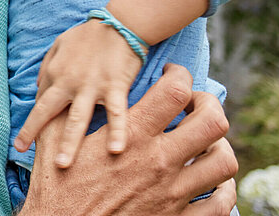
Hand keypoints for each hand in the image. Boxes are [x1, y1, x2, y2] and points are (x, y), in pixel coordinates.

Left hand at [15, 19, 142, 165]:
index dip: (32, 121)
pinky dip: (116, 131)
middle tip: (24, 153)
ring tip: (62, 164)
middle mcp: (69, 81)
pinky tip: (115, 150)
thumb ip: (46, 66)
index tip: (24, 141)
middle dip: (35, 132)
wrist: (117, 24)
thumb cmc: (87, 36)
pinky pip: (116, 113)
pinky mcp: (115, 86)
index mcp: (55, 72)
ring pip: (77, 118)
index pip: (40, 101)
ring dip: (69, 142)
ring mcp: (92, 85)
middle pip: (48, 110)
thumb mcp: (59, 45)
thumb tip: (36, 87)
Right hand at [20, 64, 237, 215]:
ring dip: (217, 145)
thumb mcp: (54, 139)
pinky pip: (220, 203)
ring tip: (202, 141)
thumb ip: (67, 110)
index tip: (172, 74)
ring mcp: (173, 193)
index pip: (175, 90)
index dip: (180, 75)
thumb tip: (61, 85)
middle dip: (209, 105)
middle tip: (194, 103)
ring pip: (223, 161)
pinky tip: (210, 181)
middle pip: (212, 122)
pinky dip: (223, 189)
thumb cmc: (56, 186)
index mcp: (131, 135)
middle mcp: (159, 160)